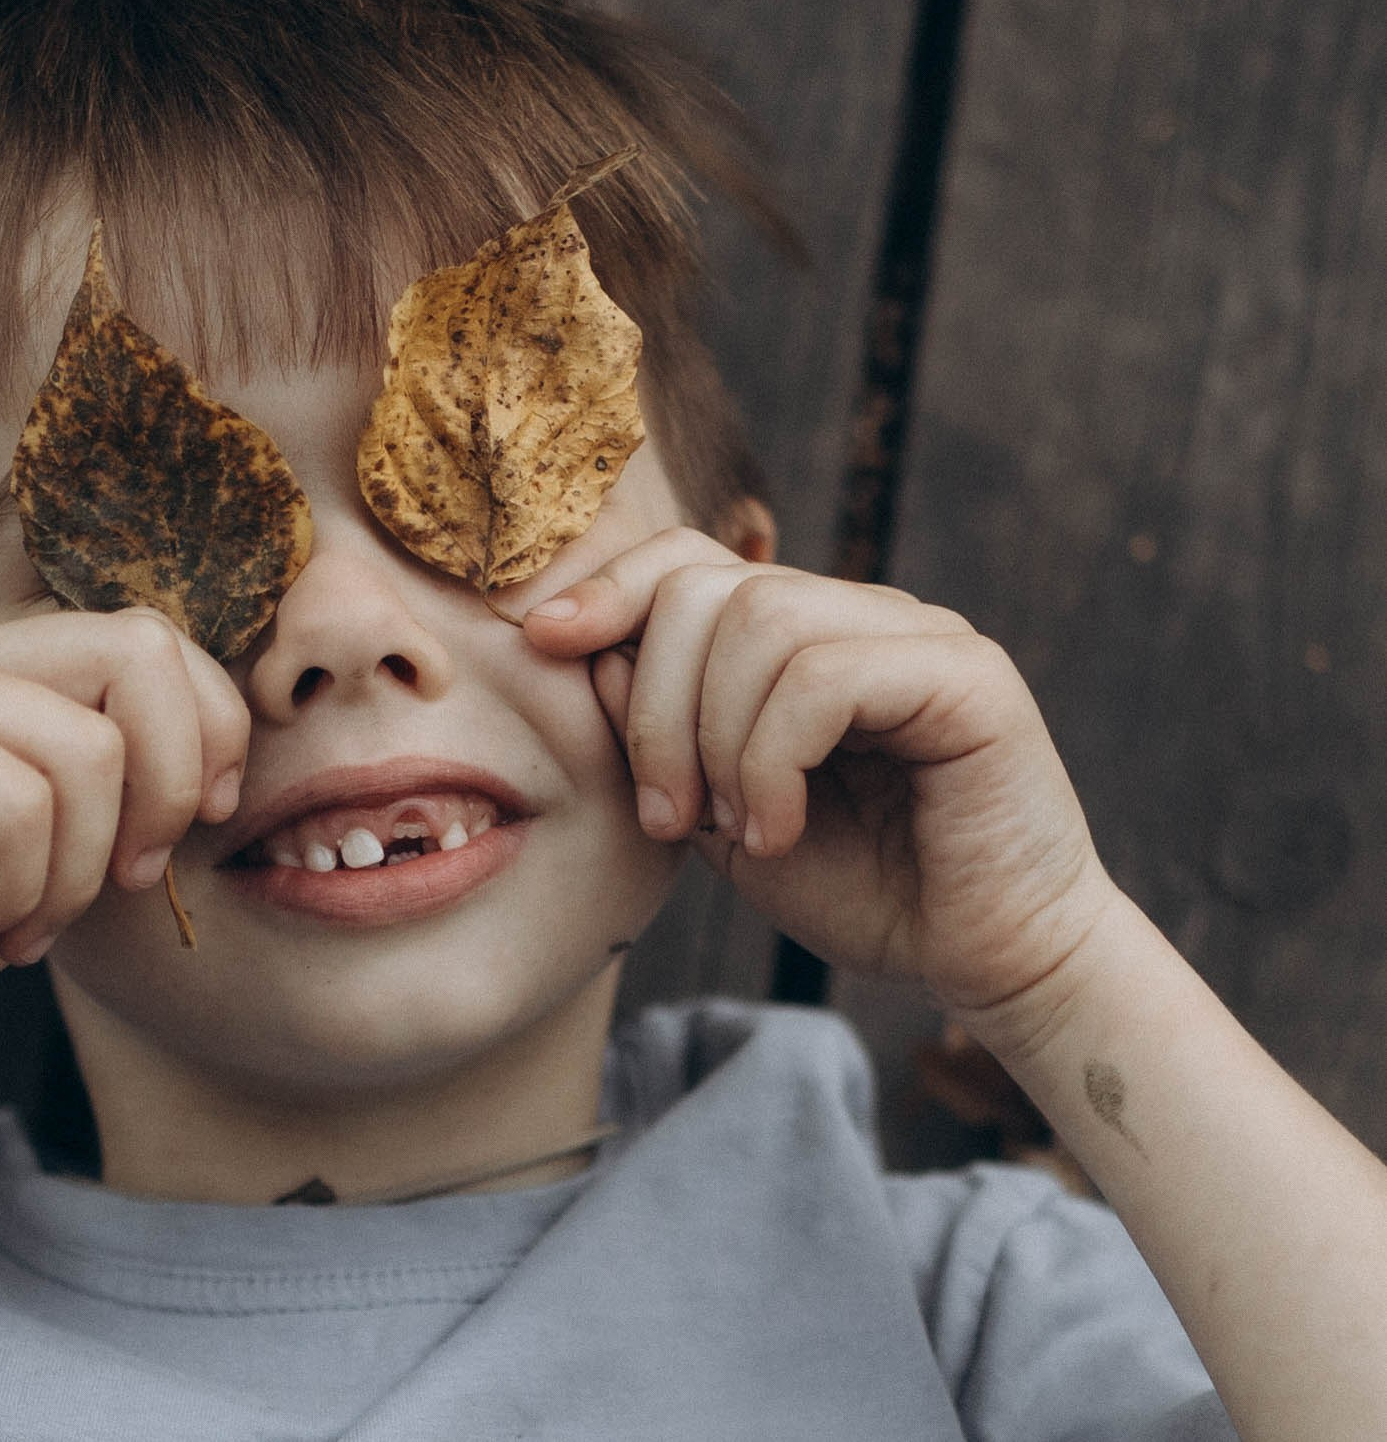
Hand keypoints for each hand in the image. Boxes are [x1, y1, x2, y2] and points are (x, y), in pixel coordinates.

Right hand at [0, 607, 249, 1078]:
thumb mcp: (33, 863)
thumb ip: (105, 803)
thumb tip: (215, 778)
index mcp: (0, 672)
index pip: (156, 641)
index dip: (208, 733)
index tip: (184, 831)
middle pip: (142, 652)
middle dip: (166, 786)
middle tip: (119, 880)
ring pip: (87, 751)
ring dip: (73, 875)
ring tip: (9, 924)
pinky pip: (17, 801)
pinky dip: (13, 887)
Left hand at [522, 527, 1119, 1012]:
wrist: (981, 961)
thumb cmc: (859, 888)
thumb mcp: (718, 811)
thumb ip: (657, 733)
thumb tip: (579, 644)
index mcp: (802, 634)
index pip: (690, 561)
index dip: (609, 588)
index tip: (541, 639)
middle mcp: (862, 613)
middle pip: (709, 589)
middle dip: (655, 706)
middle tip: (668, 816)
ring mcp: (920, 634)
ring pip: (761, 623)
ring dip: (714, 741)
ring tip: (733, 828)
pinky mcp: (968, 677)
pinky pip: (823, 676)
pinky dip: (772, 760)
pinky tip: (778, 829)